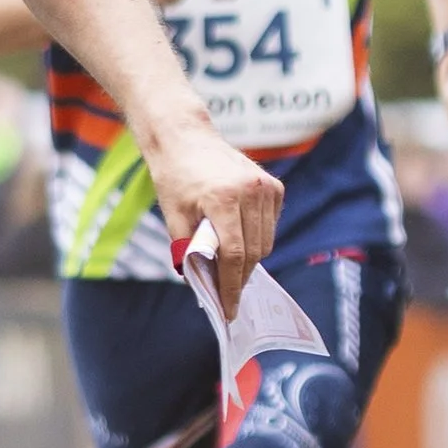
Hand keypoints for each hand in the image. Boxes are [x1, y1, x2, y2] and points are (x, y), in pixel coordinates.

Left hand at [139, 105, 281, 315]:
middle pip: (253, 252)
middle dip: (239, 276)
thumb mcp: (173, 216)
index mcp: (224, 198)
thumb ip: (189, 250)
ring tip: (228, 268)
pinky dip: (256, 238)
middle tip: (225, 293)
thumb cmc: (174, 177)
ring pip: (265, 242)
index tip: (228, 310)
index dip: (231, 286)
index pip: (234, 255)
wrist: (186, 138)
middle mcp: (252, 191)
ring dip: (249, 259)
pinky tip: (238, 238)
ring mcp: (267, 187)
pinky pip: (270, 226)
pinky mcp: (274, 187)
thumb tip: (203, 285)